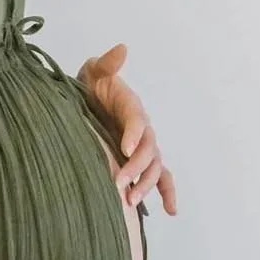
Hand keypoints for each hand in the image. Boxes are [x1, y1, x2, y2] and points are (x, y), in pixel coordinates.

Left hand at [77, 42, 178, 215]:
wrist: (89, 102)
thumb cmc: (91, 87)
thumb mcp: (94, 72)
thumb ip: (107, 64)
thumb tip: (122, 49)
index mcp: (131, 106)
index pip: (137, 120)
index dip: (134, 134)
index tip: (125, 149)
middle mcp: (142, 128)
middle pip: (148, 149)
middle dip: (135, 168)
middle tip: (118, 184)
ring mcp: (144, 146)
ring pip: (154, 167)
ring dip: (146, 184)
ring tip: (130, 201)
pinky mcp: (142, 161)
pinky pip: (162, 178)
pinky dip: (168, 193)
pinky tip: (170, 211)